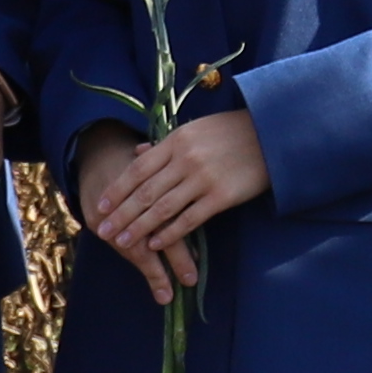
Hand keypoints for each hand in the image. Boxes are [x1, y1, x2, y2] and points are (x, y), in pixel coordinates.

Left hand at [85, 105, 272, 295]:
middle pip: (145, 192)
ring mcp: (203, 179)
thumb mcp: (195, 129)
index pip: (138, 170)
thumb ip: (165, 144)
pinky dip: (170, 232)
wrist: (271, 134)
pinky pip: (190, 219)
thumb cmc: (231, 131)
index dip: (117, 190)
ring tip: (123, 242)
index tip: (100, 206)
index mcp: (176, 141)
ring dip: (139, 227)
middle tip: (102, 231)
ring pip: (163, 208)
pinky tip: (155, 243)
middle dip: (121, 214)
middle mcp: (185, 160)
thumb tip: (137, 152)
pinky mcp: (222, 196)